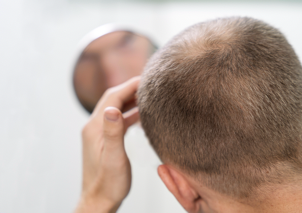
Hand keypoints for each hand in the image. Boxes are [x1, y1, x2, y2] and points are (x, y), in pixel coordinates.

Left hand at [75, 77, 139, 212]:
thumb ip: (113, 133)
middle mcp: (94, 127)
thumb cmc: (108, 183)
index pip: (112, 98)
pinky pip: (118, 120)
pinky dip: (129, 113)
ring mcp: (99, 132)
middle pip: (113, 99)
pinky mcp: (105, 139)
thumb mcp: (113, 159)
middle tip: (149, 84)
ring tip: (148, 95)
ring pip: (116, 108)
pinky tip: (141, 114)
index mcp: (95, 128)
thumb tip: (112, 109)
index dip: (129, 86)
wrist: (99, 199)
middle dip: (130, 89)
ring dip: (130, 100)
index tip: (145, 79)